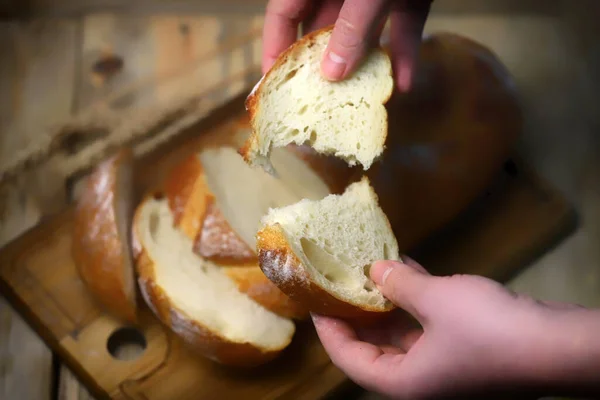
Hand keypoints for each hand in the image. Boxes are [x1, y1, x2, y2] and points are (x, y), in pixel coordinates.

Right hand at [262, 0, 432, 90]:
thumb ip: (352, 28)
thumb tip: (333, 73)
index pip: (282, 15)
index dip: (276, 50)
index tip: (275, 85)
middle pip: (324, 28)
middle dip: (325, 66)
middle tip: (321, 104)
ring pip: (364, 31)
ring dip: (367, 64)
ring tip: (362, 100)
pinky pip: (401, 24)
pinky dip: (405, 49)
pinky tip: (405, 82)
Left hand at [312, 257, 599, 398]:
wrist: (557, 345)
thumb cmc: (487, 330)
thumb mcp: (435, 300)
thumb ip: (398, 285)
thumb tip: (375, 270)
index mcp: (404, 382)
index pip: (348, 358)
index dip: (328, 328)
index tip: (315, 299)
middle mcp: (420, 380)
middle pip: (373, 347)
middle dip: (357, 311)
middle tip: (340, 279)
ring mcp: (444, 366)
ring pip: (402, 334)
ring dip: (388, 301)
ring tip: (369, 267)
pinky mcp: (464, 350)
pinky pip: (427, 325)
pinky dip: (416, 300)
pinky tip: (408, 269)